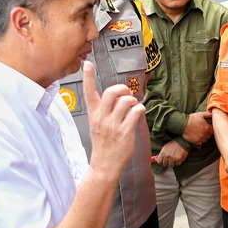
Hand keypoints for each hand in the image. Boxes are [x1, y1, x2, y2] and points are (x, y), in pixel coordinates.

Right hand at [84, 61, 144, 180]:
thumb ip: (105, 109)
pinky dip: (140, 109)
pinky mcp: (125, 132)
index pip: (88, 92)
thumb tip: (119, 94)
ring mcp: (113, 125)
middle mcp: (102, 118)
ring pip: (126, 101)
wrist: (104, 164)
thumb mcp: (96, 124)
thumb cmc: (103, 143)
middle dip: (122, 89)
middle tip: (127, 94)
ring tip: (134, 107)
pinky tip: (138, 114)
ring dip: (134, 101)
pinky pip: (136, 112)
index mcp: (94, 114)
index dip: (87, 77)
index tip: (87, 64)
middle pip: (111, 92)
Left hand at [155, 140, 188, 168]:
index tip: (163, 161)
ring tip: (174, 159)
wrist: (182, 141)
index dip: (161, 162)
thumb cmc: (174, 144)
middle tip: (169, 160)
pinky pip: (177, 164)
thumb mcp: (165, 147)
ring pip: (171, 166)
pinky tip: (178, 158)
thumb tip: (157, 158)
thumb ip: (162, 153)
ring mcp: (173, 158)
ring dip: (172, 163)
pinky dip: (178, 162)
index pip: (159, 161)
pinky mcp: (179, 159)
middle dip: (167, 163)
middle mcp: (167, 156)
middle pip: (165, 164)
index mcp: (163, 152)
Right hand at [181, 111, 213, 144]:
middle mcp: (205, 134)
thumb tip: (212, 114)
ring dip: (204, 137)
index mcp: (207, 127)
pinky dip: (200, 141)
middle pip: (209, 135)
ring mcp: (201, 138)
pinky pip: (200, 143)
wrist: (183, 124)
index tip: (207, 128)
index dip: (210, 129)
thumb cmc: (191, 118)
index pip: (212, 131)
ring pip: (205, 139)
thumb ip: (208, 114)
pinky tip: (197, 137)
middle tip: (203, 130)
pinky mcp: (196, 141)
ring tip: (199, 134)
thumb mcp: (200, 114)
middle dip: (207, 133)